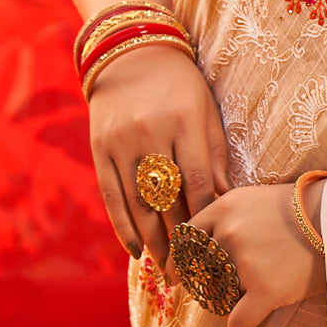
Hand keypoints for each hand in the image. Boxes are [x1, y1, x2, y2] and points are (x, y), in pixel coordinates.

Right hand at [88, 43, 230, 267]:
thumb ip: (215, 152)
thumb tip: (226, 197)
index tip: (214, 245)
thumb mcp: (205, 109)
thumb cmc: (180, 86)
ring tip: (167, 268)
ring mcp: (122, 141)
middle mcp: (150, 131)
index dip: (204, 217)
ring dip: (152, 241)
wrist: (132, 54)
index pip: (196, 180)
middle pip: (166, 198)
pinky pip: (112, 196)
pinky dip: (123, 228)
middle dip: (179, 238)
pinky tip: (137, 250)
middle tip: (192, 271)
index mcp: (184, 120)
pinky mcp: (100, 149)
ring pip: (138, 203)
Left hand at [174, 180, 326, 326]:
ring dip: (228, 304)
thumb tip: (198, 245)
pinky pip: (237, 322)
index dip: (179, 260)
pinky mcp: (264, 289)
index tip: (174, 275)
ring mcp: (245, 262)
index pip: (186, 238)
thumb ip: (226, 217)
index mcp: (224, 207)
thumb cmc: (301, 208)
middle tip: (218, 291)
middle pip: (200, 271)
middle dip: (206, 285)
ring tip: (246, 302)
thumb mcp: (256, 198)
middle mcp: (229, 233)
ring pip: (219, 296)